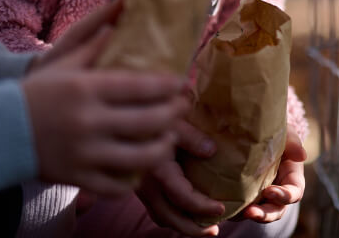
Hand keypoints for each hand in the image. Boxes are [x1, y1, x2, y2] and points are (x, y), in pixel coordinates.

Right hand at [22, 0, 186, 195]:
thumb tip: (120, 17)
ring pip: (140, 158)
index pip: (140, 87)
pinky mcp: (77, 178)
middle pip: (148, 121)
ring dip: (163, 148)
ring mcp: (84, 153)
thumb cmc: (35, 93)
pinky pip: (117, 186)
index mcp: (86, 90)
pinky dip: (135, 178)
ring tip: (169, 138)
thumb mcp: (62, 63)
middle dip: (174, 114)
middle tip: (183, 107)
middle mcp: (88, 122)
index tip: (182, 83)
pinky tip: (142, 165)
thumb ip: (94, 44)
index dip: (168, 86)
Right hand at [135, 115, 223, 236]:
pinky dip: (169, 215)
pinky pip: (153, 208)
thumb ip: (191, 137)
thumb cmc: (148, 113)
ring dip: (180, 224)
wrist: (117, 117)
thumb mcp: (173, 121)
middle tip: (214, 230)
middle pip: (169, 217)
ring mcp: (139, 187)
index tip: (221, 208)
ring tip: (202, 225)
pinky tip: (182, 210)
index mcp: (157, 170)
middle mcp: (146, 184)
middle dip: (192, 228)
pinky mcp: (137, 185)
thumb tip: (212, 151)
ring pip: (159, 216)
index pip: (182, 198)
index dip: (203, 207)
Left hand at [241, 128, 306, 222]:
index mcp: (292, 178)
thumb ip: (293, 142)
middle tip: (250, 212)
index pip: (294, 193)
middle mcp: (279, 191)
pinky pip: (243, 209)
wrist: (254, 135)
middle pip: (277, 210)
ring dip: (252, 216)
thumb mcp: (286, 134)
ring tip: (240, 214)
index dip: (284, 196)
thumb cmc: (276, 134)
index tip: (269, 191)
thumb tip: (302, 156)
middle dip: (265, 214)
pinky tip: (225, 208)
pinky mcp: (247, 198)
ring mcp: (263, 197)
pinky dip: (237, 212)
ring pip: (261, 214)